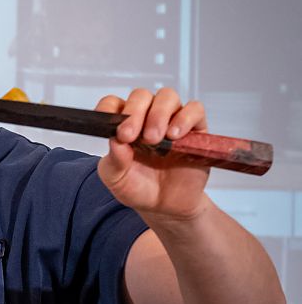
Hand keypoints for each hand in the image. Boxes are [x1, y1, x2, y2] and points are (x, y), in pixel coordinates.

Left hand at [96, 87, 211, 220]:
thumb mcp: (116, 178)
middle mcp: (146, 117)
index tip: (109, 126)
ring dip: (159, 114)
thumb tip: (115, 140)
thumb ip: (114, 160)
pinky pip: (195, 110)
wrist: (166, 207)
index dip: (109, 109)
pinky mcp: (195, 130)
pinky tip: (174, 136)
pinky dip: (185, 119)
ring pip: (167, 96)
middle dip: (134, 113)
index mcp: (123, 123)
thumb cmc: (138, 188)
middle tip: (131, 136)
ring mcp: (171, 120)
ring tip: (154, 139)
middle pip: (141, 96)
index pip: (113, 103)